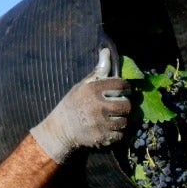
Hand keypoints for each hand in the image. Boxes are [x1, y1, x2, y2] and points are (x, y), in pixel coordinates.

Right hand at [28, 47, 131, 163]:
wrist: (60, 129)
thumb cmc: (73, 104)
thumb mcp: (82, 85)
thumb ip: (98, 71)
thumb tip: (106, 50)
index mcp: (93, 90)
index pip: (121, 84)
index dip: (126, 87)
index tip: (124, 90)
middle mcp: (97, 105)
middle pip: (126, 104)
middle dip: (125, 105)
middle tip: (120, 106)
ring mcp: (99, 123)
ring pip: (124, 121)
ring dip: (121, 120)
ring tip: (114, 118)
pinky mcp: (101, 137)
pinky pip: (119, 134)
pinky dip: (117, 132)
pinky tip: (109, 128)